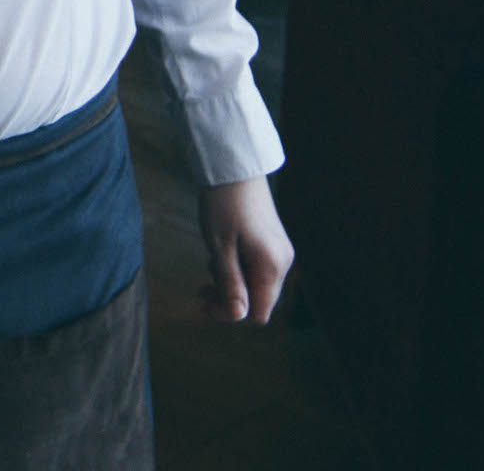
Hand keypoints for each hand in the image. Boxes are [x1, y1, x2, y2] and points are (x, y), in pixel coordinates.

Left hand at [197, 175, 292, 325]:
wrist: (233, 167)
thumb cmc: (223, 204)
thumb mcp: (221, 247)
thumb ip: (230, 284)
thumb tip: (238, 316)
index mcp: (272, 266)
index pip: (258, 314)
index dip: (231, 314)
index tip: (205, 303)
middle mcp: (282, 262)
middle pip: (258, 300)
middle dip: (228, 298)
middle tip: (201, 289)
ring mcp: (279, 252)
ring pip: (255, 284)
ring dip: (231, 282)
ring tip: (210, 262)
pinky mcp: (272, 242)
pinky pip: (256, 268)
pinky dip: (237, 268)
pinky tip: (221, 253)